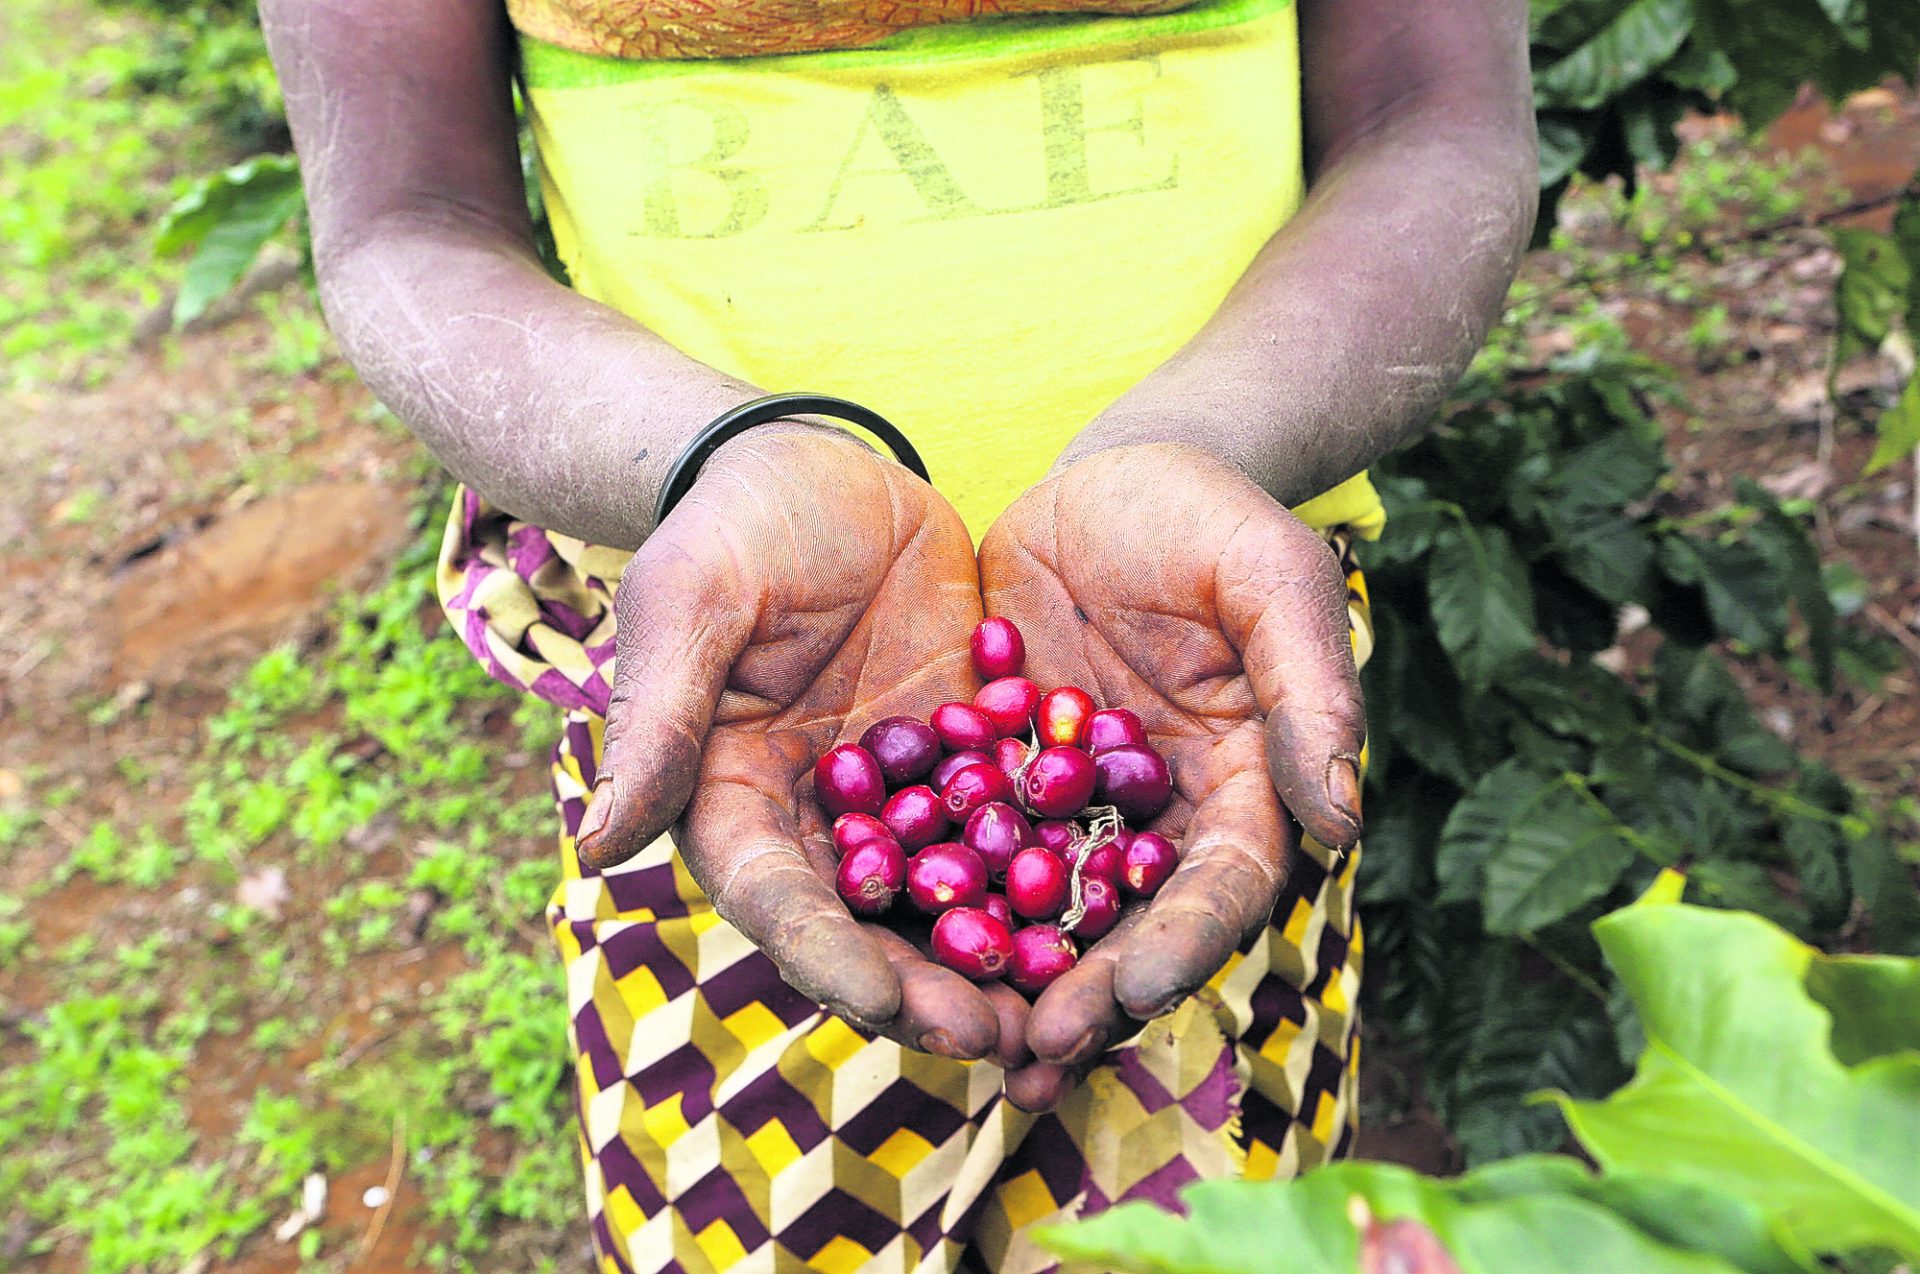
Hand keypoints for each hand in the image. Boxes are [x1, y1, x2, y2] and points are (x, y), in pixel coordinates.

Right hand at [574, 427, 1025, 1064]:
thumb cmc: (732, 525)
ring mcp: (900, 795)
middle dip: (930, 989)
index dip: (830, 956)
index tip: (890, 1004)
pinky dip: (1058, 867)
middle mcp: (818, 820)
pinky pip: (1014, 822)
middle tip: (1000, 1039)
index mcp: (736, 801)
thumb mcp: (691, 603)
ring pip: (951, 894)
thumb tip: (596, 845)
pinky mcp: (968, 757)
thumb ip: (659, 720)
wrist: (818, 464)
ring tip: (1063, 1007)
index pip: (778, 901)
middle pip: (870, 925)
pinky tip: (1119, 905)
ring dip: (1002, 956)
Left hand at [978, 443, 1364, 1098]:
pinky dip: (924, 893)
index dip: (1183, 943)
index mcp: (1237, 787)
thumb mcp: (1272, 579)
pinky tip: (871, 937)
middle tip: (1030, 1052)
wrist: (1109, 478)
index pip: (1220, 886)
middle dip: (1084, 994)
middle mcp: (1152, 819)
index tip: (1132, 989)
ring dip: (999, 977)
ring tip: (947, 1034)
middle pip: (1126, 925)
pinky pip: (956, 842)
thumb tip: (1344, 820)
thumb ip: (1309, 689)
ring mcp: (1067, 806)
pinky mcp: (992, 776)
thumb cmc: (1211, 516)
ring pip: (1036, 908)